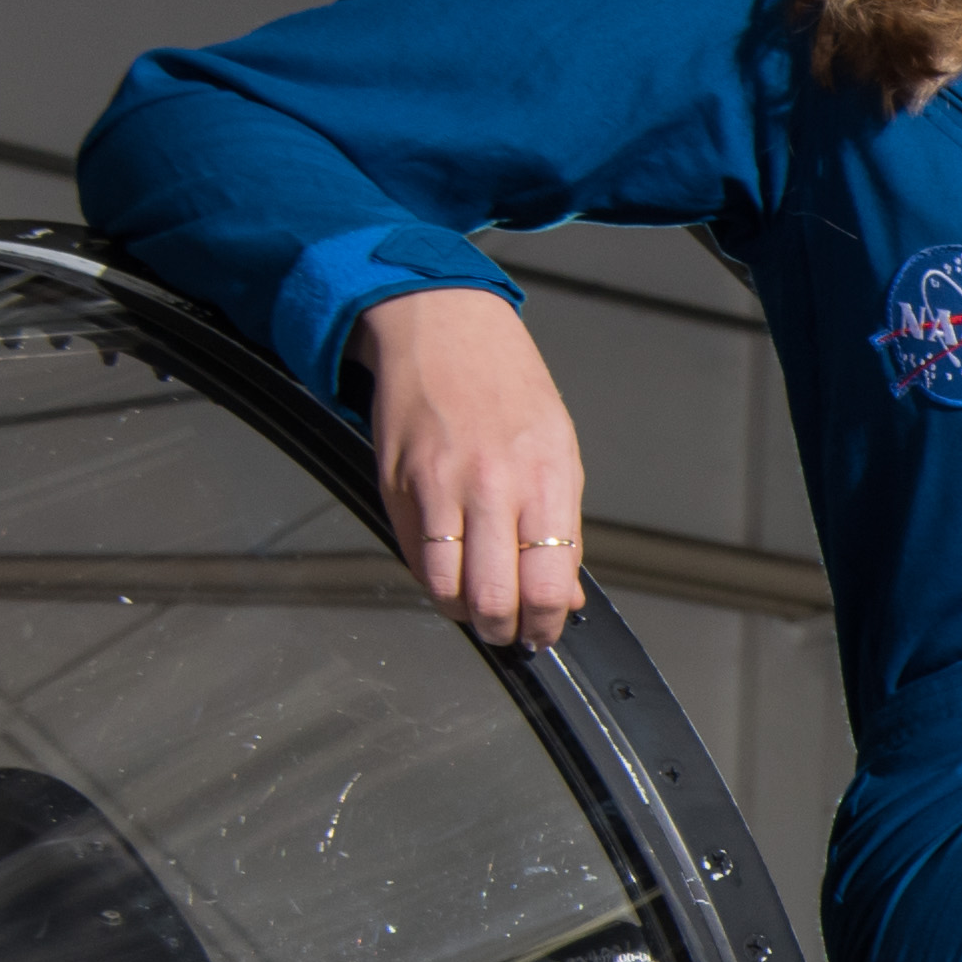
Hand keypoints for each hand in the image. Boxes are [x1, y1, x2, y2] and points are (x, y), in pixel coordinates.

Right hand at [364, 284, 591, 646]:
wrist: (444, 327)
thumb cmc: (508, 387)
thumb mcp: (560, 451)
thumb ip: (564, 528)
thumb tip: (564, 597)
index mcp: (547, 478)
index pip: (549, 582)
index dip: (545, 625)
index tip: (543, 633)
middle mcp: (494, 484)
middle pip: (496, 596)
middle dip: (504, 630)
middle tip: (508, 631)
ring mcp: (441, 485)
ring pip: (446, 588)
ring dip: (462, 611)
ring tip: (474, 606)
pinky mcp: (397, 483)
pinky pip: (413, 556)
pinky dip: (431, 577)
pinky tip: (448, 569)